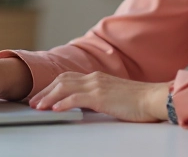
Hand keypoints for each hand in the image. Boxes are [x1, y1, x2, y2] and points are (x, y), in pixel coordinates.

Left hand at [29, 72, 170, 122]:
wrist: (154, 98)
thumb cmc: (139, 101)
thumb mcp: (114, 96)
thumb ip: (100, 97)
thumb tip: (87, 104)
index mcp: (98, 78)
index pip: (68, 78)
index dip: (52, 86)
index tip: (42, 96)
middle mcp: (95, 78)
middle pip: (62, 80)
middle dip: (45, 91)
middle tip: (34, 102)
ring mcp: (97, 86)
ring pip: (65, 87)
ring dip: (48, 97)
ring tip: (38, 107)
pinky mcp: (101, 97)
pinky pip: (76, 99)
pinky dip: (62, 103)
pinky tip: (54, 109)